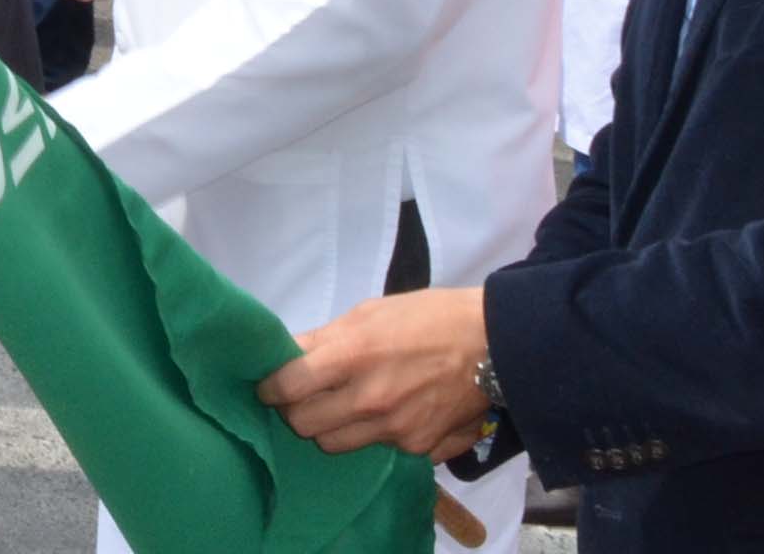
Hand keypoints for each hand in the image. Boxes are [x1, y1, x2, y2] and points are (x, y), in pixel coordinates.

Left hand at [258, 289, 494, 459]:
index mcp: (353, 356)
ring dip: (328, 428)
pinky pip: (377, 450)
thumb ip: (325, 339)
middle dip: (295, 411)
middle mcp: (370, 401)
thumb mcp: (368, 313)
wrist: (494, 344)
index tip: (268, 385)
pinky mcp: (418, 448)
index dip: (270, 388)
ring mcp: (395, 430)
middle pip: (304, 426)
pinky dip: (371, 436)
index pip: (288, 387)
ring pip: (334, 445)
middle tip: (302, 397)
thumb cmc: (428, 317)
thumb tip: (288, 356)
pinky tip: (382, 415)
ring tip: (340, 407)